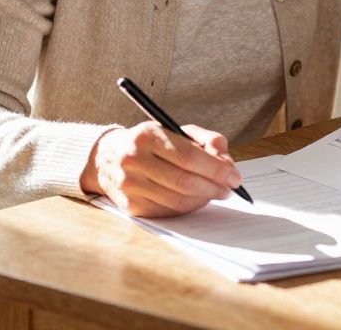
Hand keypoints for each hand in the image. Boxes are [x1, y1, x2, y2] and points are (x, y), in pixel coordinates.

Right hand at [80, 122, 241, 216]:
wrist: (106, 158)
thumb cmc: (148, 143)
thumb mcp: (174, 130)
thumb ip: (204, 138)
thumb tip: (224, 156)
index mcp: (147, 136)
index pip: (190, 157)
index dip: (217, 169)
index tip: (234, 175)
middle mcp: (134, 160)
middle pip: (185, 181)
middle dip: (215, 187)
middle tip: (229, 188)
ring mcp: (130, 185)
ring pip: (178, 200)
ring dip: (204, 199)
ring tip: (216, 193)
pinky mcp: (131, 205)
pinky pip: (168, 211)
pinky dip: (189, 207)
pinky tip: (196, 199)